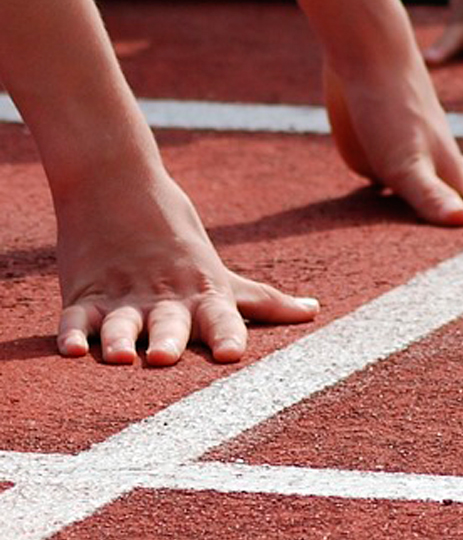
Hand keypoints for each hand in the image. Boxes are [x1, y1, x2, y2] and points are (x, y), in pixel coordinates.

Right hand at [55, 170, 317, 364]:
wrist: (116, 182)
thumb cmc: (177, 237)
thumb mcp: (221, 273)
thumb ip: (264, 302)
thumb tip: (314, 311)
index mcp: (202, 295)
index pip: (221, 317)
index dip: (227, 335)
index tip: (233, 355)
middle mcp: (164, 299)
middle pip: (167, 323)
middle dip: (168, 340)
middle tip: (165, 358)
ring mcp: (122, 297)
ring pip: (120, 323)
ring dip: (120, 341)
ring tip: (119, 358)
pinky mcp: (84, 294)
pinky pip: (76, 318)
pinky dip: (72, 334)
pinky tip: (71, 350)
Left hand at [323, 48, 462, 226]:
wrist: (365, 49)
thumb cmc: (386, 112)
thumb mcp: (405, 166)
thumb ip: (432, 197)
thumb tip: (461, 219)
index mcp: (448, 170)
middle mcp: (436, 156)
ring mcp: (414, 140)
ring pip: (451, 162)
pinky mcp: (386, 127)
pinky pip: (412, 151)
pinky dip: (422, 159)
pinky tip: (411, 159)